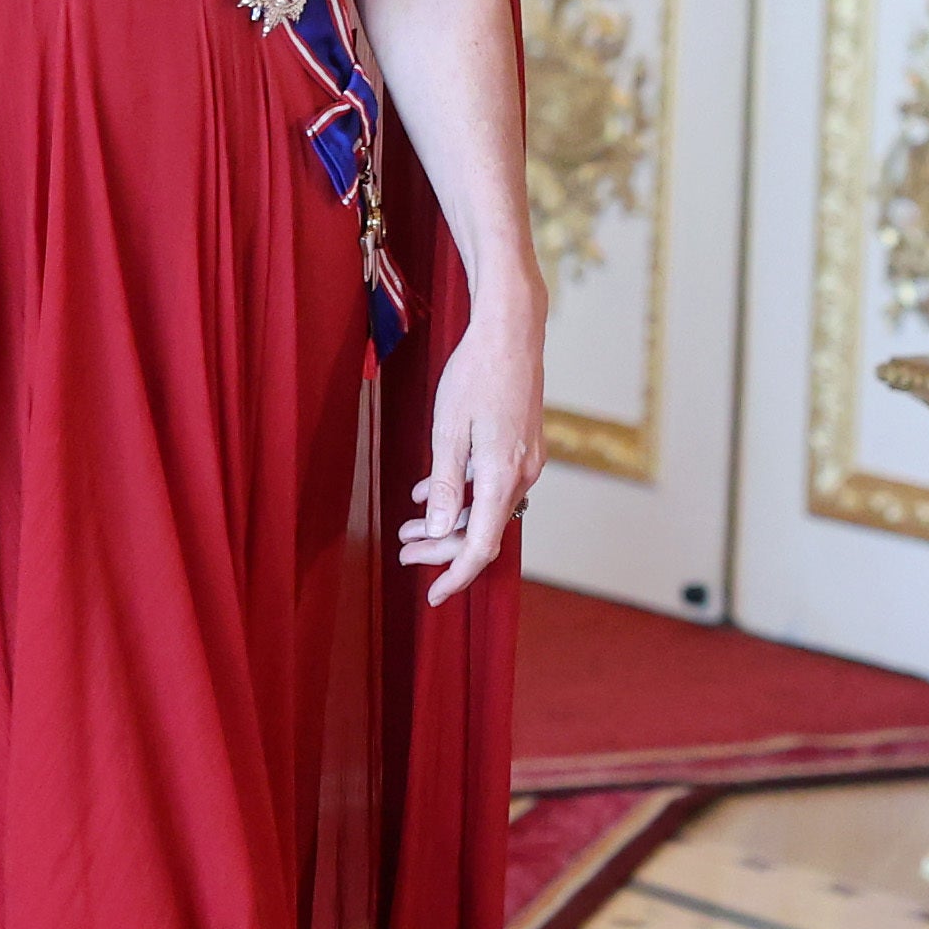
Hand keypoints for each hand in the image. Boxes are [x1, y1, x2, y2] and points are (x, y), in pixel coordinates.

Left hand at [395, 304, 542, 606]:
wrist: (511, 332)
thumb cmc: (475, 375)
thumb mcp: (448, 432)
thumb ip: (444, 486)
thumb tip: (435, 530)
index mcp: (502, 477)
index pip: (480, 546)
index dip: (456, 575)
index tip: (434, 596)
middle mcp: (521, 475)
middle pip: (482, 531)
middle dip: (441, 548)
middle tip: (402, 551)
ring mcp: (525, 460)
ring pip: (486, 509)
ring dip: (447, 521)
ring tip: (406, 526)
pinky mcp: (522, 446)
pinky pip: (491, 485)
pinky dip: (461, 495)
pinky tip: (427, 493)